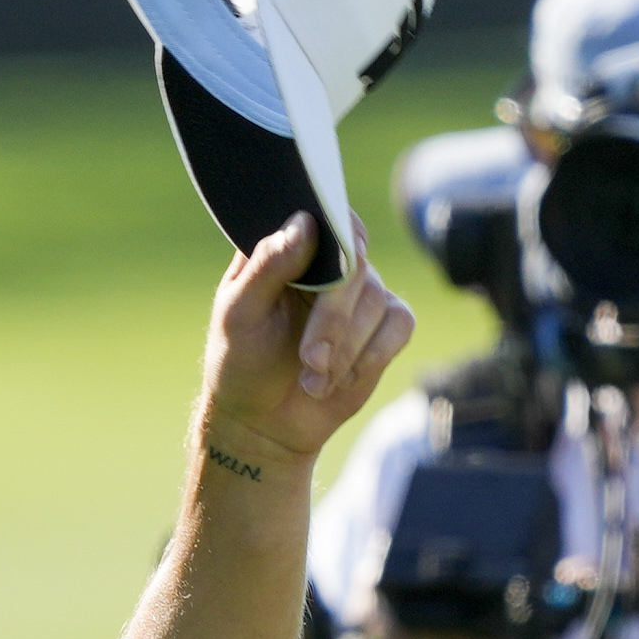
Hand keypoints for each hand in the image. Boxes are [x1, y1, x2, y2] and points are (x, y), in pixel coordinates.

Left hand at [195, 216, 418, 484]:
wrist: (263, 422)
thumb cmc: (241, 361)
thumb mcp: (239, 315)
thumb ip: (268, 266)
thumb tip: (305, 223)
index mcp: (290, 248)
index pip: (326, 216)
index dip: (337, 234)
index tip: (337, 259)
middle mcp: (331, 263)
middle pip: (356, 264)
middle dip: (334, 318)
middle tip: (310, 359)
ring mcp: (361, 293)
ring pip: (377, 301)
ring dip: (346, 350)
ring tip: (312, 380)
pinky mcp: (384, 326)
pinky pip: (399, 325)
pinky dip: (370, 357)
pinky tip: (338, 380)